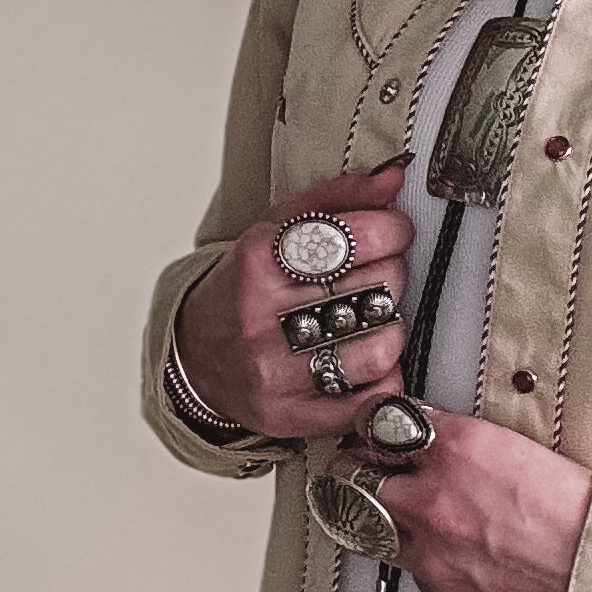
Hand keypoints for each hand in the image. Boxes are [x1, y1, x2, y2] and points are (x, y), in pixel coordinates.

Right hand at [172, 161, 412, 439]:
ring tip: (372, 320)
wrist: (196, 359)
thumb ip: (336, 199)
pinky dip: (384, 378)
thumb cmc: (244, 290)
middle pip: (373, 289)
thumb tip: (394, 175)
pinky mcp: (294, 416)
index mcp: (258, 262)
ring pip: (379, 347)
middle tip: (381, 273)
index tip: (395, 230)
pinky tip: (364, 361)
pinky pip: (373, 398)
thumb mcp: (275, 231)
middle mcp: (263, 319)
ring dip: (391, 329)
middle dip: (393, 273)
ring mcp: (277, 373)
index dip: (392, 229)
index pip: (352, 238)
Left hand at [370, 411, 591, 591]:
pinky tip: (448, 552)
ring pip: (371, 527)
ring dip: (380, 516)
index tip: (371, 428)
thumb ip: (465, 443)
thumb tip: (435, 441)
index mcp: (457, 448)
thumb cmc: (581, 517)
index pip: (379, 422)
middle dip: (355, 469)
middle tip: (359, 467)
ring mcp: (429, 550)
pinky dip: (421, 558)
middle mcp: (432, 498)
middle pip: (355, 475)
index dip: (371, 424)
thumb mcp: (521, 450)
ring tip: (396, 511)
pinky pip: (410, 569)